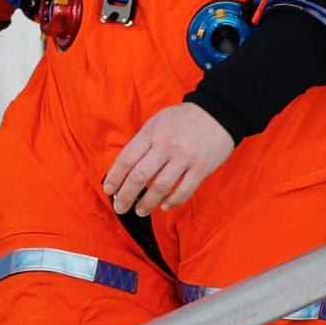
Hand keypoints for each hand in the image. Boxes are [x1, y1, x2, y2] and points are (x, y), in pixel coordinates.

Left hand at [103, 102, 233, 215]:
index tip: (108, 190)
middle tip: (120, 207)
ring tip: (140, 211)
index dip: (115, 177)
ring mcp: (184, 157)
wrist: (217, 114)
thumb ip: (142, 144)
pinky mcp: (201, 168)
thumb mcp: (156, 123)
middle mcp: (166, 146)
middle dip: (126, 195)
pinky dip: (172, 201)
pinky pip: (184, 190)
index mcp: (151, 133)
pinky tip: (164, 206)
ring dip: (147, 203)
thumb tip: (124, 170)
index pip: (127, 159)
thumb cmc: (181, 120)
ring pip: (160, 187)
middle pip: (140, 176)